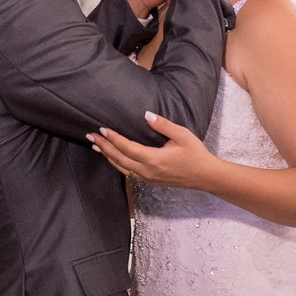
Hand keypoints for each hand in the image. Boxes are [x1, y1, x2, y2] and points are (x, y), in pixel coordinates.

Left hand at [87, 112, 217, 189]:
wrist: (205, 176)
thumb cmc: (195, 154)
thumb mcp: (182, 135)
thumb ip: (163, 125)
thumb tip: (146, 114)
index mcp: (154, 159)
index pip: (127, 147)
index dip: (113, 138)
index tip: (102, 129)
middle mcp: (148, 171)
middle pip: (119, 159)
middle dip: (104, 147)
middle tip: (90, 136)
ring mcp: (148, 178)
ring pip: (122, 168)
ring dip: (108, 156)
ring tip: (96, 146)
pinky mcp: (150, 181)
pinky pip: (128, 172)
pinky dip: (117, 163)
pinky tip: (113, 157)